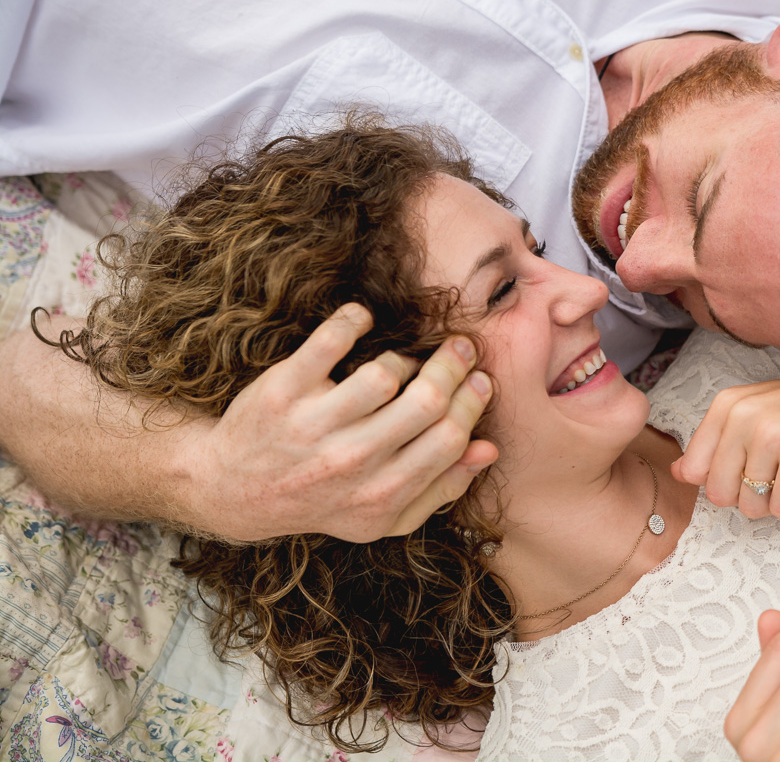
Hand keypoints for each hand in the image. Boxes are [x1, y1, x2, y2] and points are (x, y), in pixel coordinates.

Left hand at [183, 304, 497, 541]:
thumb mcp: (384, 515)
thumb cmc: (324, 499)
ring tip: (400, 364)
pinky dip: (352, 321)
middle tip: (459, 349)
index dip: (472, 402)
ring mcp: (313, 427)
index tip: (479, 378)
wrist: (235, 491)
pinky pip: (329, 341)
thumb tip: (487, 448)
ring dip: (401, 358)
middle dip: (453, 367)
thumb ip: (441, 488)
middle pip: (425, 401)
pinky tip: (361, 321)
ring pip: (384, 373)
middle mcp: (349, 463)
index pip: (449, 437)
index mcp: (382, 495)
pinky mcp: (283, 391)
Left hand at [673, 366, 779, 518]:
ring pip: (752, 507)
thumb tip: (677, 474)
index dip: (729, 481)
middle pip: (720, 496)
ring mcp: (771, 433)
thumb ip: (717, 444)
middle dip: (754, 496)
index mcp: (727, 404)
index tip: (759, 465)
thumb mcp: (761, 416)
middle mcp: (742, 414)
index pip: (695, 473)